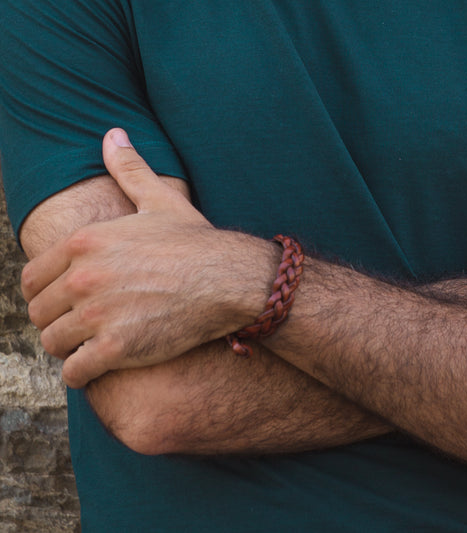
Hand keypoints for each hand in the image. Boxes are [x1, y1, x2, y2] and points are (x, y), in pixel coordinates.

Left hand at [22, 129, 274, 387]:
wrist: (230, 279)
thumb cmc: (196, 242)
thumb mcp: (160, 200)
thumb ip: (129, 168)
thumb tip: (112, 133)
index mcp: (85, 243)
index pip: (32, 277)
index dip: (43, 294)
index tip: (61, 302)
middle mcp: (84, 277)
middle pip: (40, 313)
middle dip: (55, 321)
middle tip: (77, 327)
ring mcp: (100, 315)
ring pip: (54, 343)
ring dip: (67, 348)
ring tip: (87, 347)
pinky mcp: (119, 348)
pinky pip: (75, 372)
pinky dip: (81, 373)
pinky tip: (98, 366)